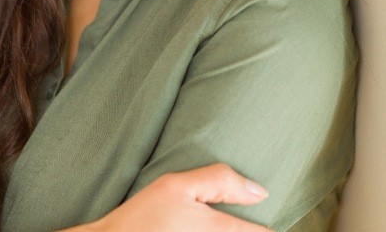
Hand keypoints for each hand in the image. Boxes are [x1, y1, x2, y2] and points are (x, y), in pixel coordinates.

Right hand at [68, 163, 272, 231]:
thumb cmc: (144, 216)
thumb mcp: (177, 184)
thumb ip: (220, 181)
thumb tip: (260, 192)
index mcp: (216, 230)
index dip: (265, 227)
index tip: (265, 222)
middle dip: (243, 230)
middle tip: (227, 219)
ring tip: (204, 225)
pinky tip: (196, 230)